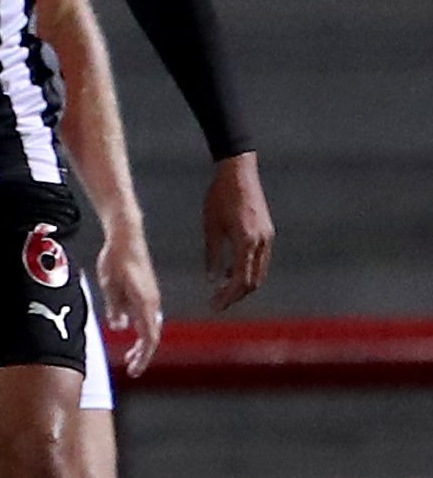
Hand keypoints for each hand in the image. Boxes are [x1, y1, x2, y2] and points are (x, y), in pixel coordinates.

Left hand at [94, 219, 163, 375]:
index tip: (134, 369)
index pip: (149, 337)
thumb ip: (114, 307)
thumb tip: (118, 327)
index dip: (143, 356)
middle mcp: (153, 302)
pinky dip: (142, 330)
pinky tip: (131, 332)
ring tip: (130, 356)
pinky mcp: (148, 292)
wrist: (126, 237)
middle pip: (152, 335)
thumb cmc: (116, 258)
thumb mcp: (109, 284)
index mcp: (145, 302)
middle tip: (132, 368)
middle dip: (143, 354)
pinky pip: (148, 317)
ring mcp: (152, 297)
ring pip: (151, 327)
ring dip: (142, 343)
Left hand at [203, 152, 272, 309]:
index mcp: (247, 241)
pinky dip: (247, 270)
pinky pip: (260, 260)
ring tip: (222, 292)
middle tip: (217, 303)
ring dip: (242, 284)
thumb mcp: (211, 227)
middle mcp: (262, 242)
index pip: (240, 280)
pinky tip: (230, 272)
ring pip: (259, 272)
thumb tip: (212, 280)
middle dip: (235, 295)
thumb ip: (213, 255)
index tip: (214, 306)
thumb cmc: (219, 197)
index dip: (228, 296)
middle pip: (253, 281)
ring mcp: (268, 237)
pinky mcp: (267, 232)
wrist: (238, 172)